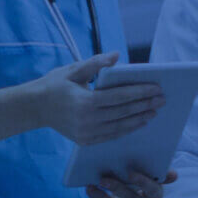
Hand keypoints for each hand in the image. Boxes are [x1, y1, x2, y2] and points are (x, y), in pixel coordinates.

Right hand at [35, 53, 164, 145]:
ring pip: (120, 127)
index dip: (140, 93)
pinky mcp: (85, 141)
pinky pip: (111, 135)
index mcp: (85, 102)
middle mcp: (88, 120)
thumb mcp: (73, 69)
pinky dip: (126, 129)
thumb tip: (116, 56)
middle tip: (162, 99)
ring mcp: (87, 133)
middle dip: (145, 105)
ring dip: (139, 119)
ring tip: (154, 111)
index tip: (156, 89)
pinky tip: (137, 122)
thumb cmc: (55, 85)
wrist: (35, 108)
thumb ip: (95, 63)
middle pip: (124, 113)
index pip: (120, 97)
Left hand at [86, 169, 174, 197]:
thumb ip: (160, 174)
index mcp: (156, 196)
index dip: (142, 182)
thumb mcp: (152, 179)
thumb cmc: (143, 185)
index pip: (153, 190)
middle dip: (117, 189)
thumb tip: (174, 175)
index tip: (129, 173)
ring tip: (91, 185)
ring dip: (102, 197)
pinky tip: (90, 191)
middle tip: (103, 179)